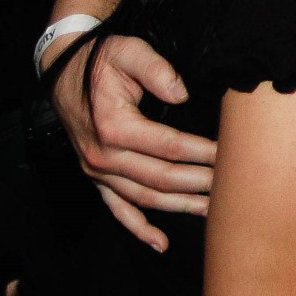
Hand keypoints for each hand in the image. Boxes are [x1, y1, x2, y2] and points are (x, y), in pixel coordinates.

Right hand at [48, 35, 215, 251]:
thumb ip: (155, 69)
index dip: (203, 153)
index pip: (170, 147)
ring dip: (180, 207)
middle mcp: (103, 155)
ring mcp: (97, 171)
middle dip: (200, 184)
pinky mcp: (96, 177)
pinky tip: (161, 244)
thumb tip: (182, 93)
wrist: (62, 71)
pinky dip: (139, 228)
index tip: (231, 156)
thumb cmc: (100, 60)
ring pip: (145, 199)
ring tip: (214, 212)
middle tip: (234, 187)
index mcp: (114, 127)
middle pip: (161, 178)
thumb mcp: (127, 51)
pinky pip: (117, 209)